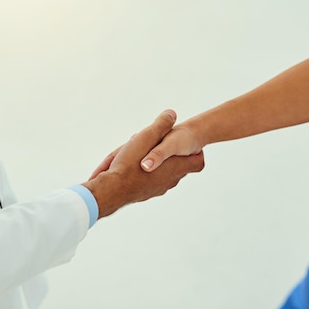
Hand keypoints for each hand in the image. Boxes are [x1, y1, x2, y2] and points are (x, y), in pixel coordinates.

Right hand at [83, 110, 204, 217]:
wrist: (110, 191)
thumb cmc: (130, 165)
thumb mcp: (147, 137)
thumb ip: (161, 125)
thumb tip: (171, 114)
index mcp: (175, 167)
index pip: (197, 163)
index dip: (197, 155)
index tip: (193, 149)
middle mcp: (169, 181)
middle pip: (175, 166)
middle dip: (164, 154)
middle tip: (150, 143)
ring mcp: (156, 190)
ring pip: (157, 172)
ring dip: (149, 162)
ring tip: (133, 152)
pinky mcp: (143, 194)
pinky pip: (144, 180)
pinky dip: (138, 171)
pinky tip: (125, 165)